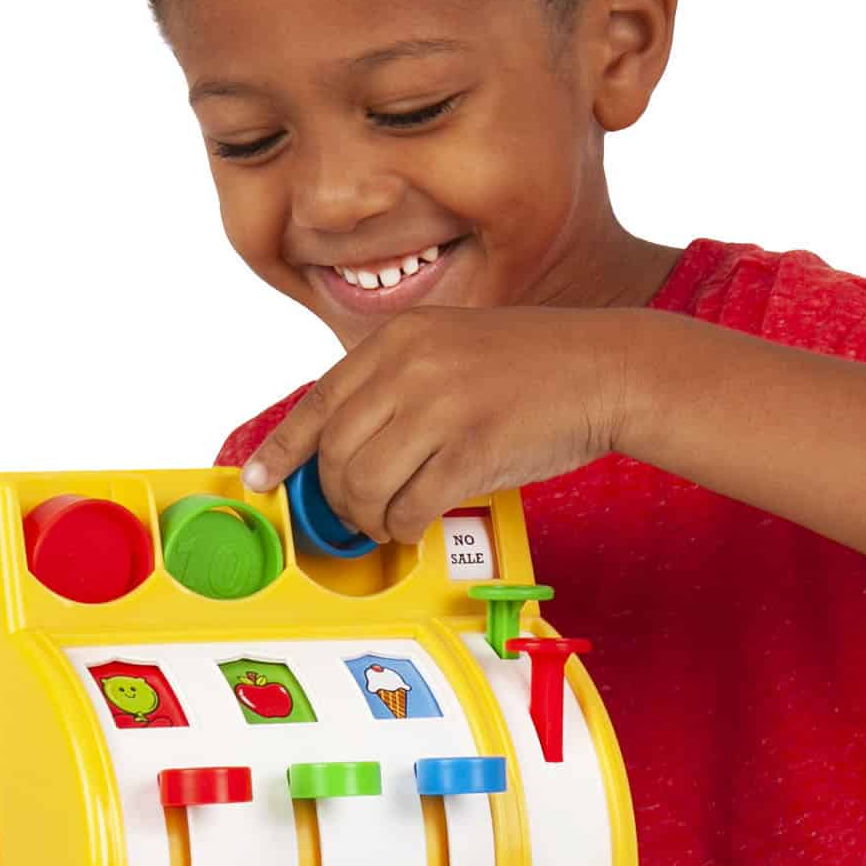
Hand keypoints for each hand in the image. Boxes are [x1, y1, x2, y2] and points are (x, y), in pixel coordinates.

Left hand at [239, 306, 638, 547]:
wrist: (605, 366)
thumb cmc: (533, 365)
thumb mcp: (450, 345)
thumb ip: (397, 381)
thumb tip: (345, 444)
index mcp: (398, 338)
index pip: (318, 401)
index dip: (282, 448)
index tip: (259, 478)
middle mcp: (410, 366)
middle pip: (336, 453)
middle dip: (337, 497)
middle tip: (356, 514)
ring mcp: (442, 406)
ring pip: (365, 485)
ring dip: (370, 518)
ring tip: (388, 522)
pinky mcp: (474, 449)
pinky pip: (411, 506)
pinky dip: (405, 527)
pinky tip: (416, 526)